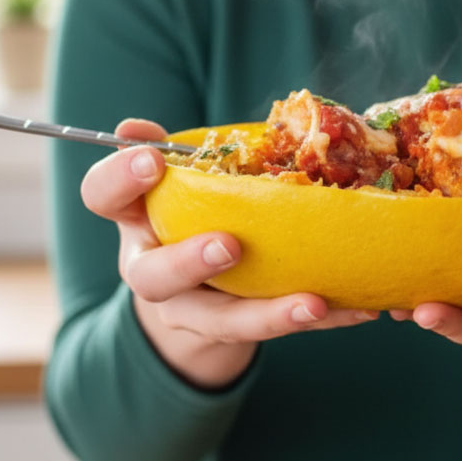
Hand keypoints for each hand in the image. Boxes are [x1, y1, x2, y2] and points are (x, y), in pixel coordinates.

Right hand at [80, 118, 378, 387]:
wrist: (194, 300)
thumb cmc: (192, 215)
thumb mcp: (179, 183)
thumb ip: (171, 155)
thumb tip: (132, 127)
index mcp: (135, 219)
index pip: (102, 196)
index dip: (120, 178)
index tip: (152, 160)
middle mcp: (153, 270)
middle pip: (152, 277)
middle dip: (188, 262)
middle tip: (229, 245)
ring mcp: (191, 310)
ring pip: (220, 321)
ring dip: (267, 314)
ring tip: (312, 303)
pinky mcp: (237, 334)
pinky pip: (279, 329)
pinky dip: (323, 320)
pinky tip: (359, 310)